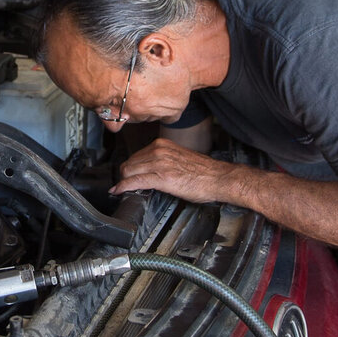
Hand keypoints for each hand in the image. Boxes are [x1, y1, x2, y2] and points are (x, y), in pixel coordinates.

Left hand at [112, 139, 241, 203]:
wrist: (218, 178)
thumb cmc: (203, 172)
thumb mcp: (178, 157)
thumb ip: (162, 160)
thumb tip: (149, 170)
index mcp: (162, 145)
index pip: (135, 155)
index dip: (129, 168)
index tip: (127, 176)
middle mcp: (159, 151)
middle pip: (129, 163)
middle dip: (124, 176)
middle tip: (124, 185)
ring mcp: (159, 163)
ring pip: (129, 172)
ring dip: (123, 182)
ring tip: (122, 190)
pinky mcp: (162, 178)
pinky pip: (135, 182)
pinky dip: (124, 187)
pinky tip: (119, 191)